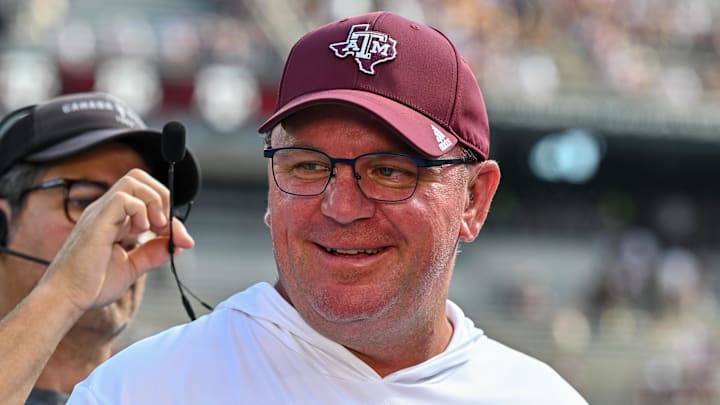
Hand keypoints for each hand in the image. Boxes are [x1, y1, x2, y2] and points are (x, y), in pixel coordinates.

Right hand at [40, 168, 194, 312]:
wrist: (66, 299)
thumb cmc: (91, 285)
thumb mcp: (132, 267)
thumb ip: (153, 253)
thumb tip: (179, 243)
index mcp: (114, 219)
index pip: (145, 196)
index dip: (168, 211)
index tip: (179, 237)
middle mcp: (106, 211)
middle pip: (139, 178)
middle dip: (163, 197)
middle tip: (165, 226)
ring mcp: (100, 213)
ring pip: (133, 181)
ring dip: (154, 201)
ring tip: (156, 227)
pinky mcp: (96, 221)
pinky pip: (123, 197)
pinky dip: (141, 211)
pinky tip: (141, 231)